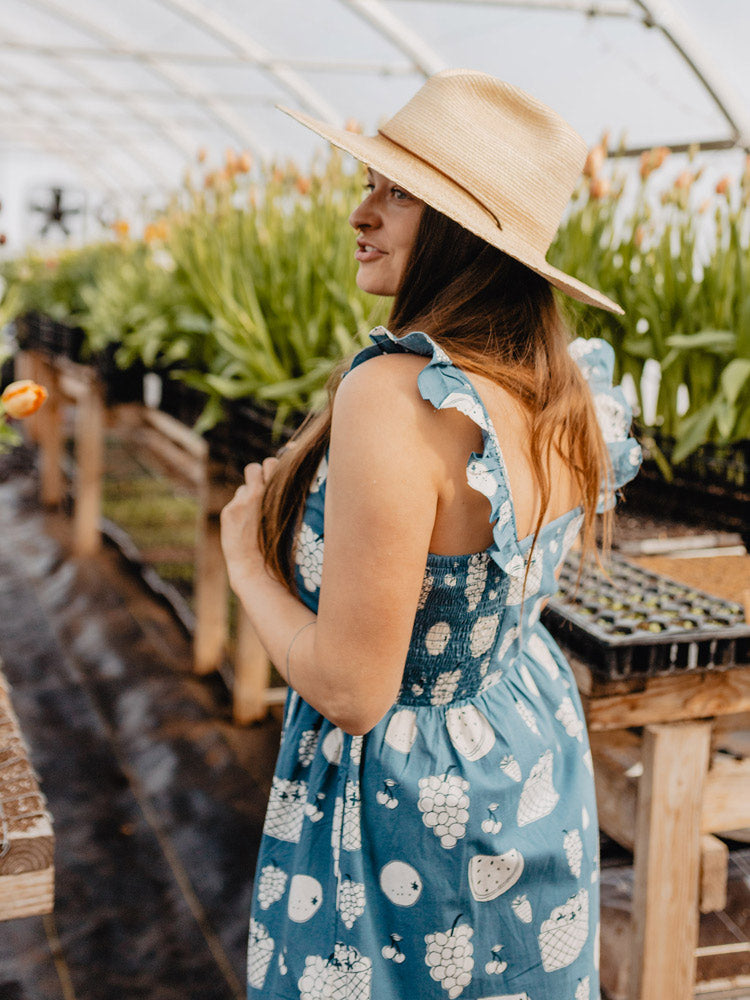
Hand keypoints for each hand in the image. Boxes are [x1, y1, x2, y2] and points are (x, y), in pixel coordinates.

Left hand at [220, 457, 278, 585]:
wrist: (256, 565)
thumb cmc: (278, 543)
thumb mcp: (287, 515)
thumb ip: (280, 497)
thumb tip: (278, 479)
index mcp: (277, 493)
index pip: (271, 463)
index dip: (271, 469)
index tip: (273, 477)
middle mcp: (259, 493)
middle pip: (254, 468)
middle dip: (256, 475)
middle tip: (260, 488)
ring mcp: (241, 502)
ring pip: (244, 487)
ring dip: (247, 496)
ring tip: (254, 514)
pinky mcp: (229, 511)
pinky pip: (235, 502)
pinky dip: (239, 510)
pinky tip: (244, 525)